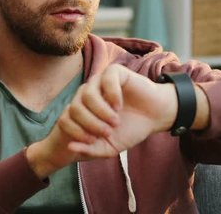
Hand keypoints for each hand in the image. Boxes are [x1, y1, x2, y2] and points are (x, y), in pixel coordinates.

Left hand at [26, 64, 176, 177]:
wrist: (155, 116)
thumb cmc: (130, 129)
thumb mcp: (109, 146)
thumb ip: (90, 149)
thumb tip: (70, 146)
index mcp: (82, 110)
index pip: (65, 119)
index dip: (76, 132)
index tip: (92, 141)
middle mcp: (87, 94)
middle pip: (74, 108)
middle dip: (90, 124)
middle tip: (108, 131)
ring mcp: (99, 81)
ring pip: (87, 95)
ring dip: (101, 112)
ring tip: (115, 121)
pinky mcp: (114, 72)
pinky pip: (105, 81)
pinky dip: (112, 96)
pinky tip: (119, 106)